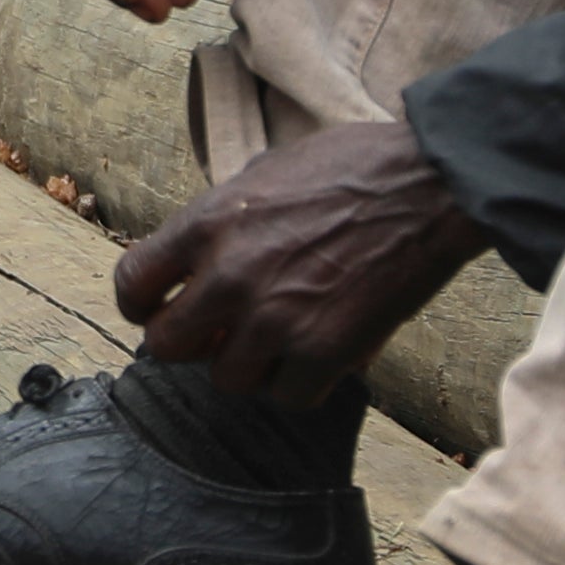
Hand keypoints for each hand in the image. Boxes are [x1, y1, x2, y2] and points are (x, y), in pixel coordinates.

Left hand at [113, 119, 489, 408]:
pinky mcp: (323, 351)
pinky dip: (303, 384)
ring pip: (227, 380)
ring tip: (282, 342)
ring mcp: (274, 317)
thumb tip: (202, 256)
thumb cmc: (356, 166)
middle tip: (220, 337)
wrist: (430, 184)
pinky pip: (288, 397)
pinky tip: (321, 356)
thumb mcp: (266, 172)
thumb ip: (225, 220)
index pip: (133, 283)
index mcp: (208, 222)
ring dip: (251, 367)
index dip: (142, 305)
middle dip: (192, 344)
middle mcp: (229, 275)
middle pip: (166, 346)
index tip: (159, 311)